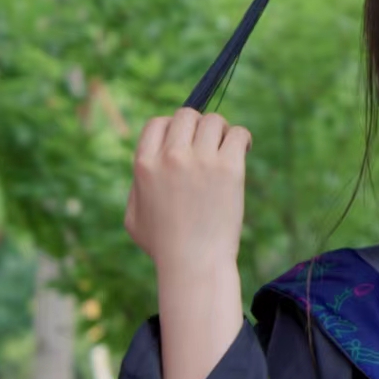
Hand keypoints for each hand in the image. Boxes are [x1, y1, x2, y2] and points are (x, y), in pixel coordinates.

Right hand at [125, 110, 250, 272]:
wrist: (194, 264)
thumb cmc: (164, 246)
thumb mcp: (133, 216)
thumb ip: (137, 186)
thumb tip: (148, 165)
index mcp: (144, 165)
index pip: (157, 123)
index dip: (172, 129)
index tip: (185, 142)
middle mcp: (171, 157)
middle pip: (187, 115)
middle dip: (198, 127)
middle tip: (209, 145)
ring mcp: (200, 160)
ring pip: (215, 121)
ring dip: (222, 132)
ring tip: (226, 150)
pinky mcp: (229, 168)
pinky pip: (239, 134)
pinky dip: (243, 138)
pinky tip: (244, 150)